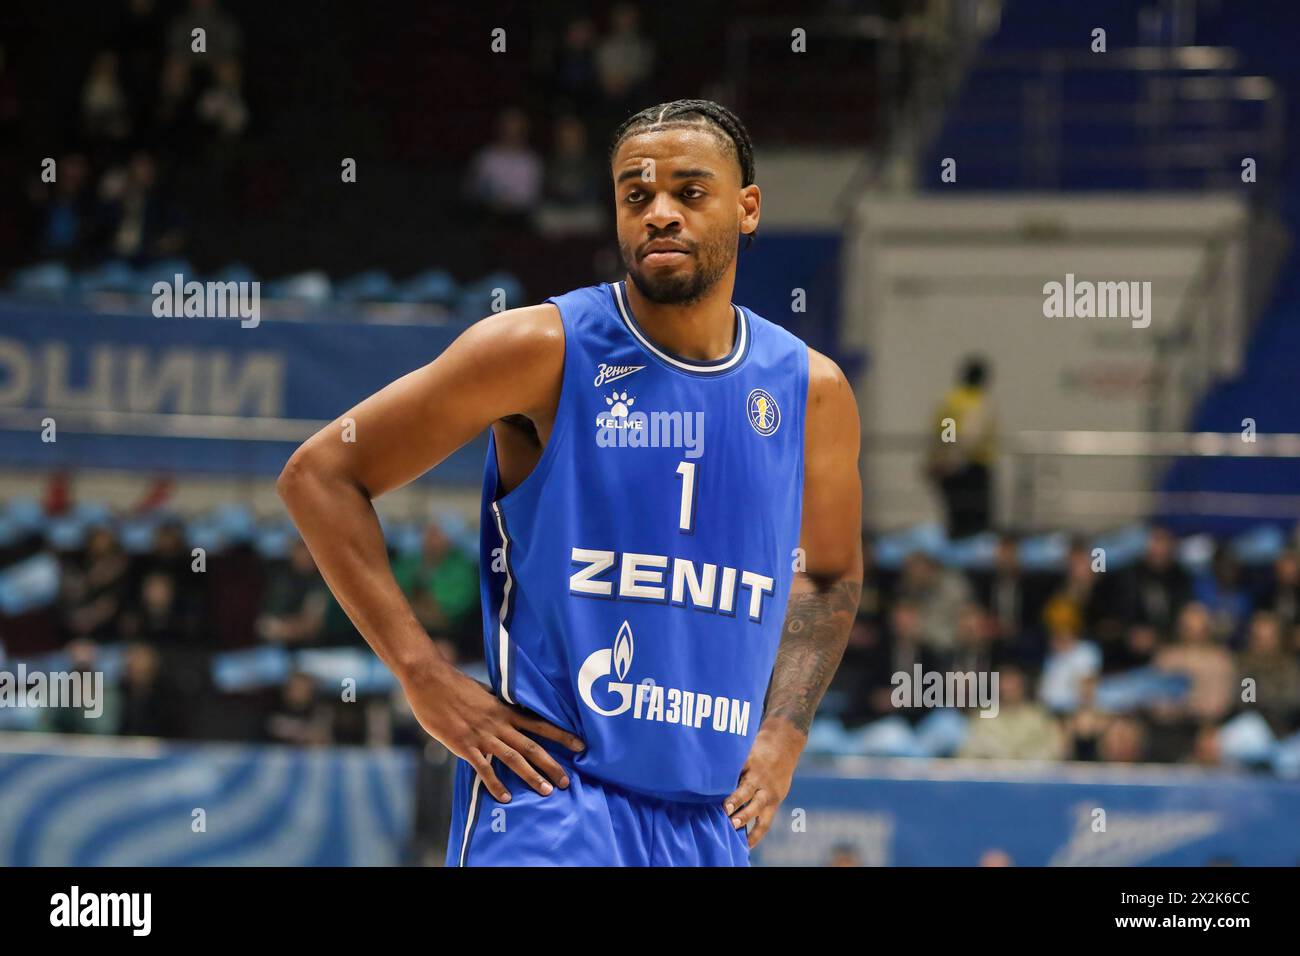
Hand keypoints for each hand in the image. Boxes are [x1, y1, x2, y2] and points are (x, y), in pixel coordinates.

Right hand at [399, 659, 583, 802]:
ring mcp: (482, 735)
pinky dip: (495, 783)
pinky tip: (505, 797)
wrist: (430, 680)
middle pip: (532, 746)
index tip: (580, 745)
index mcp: (504, 709)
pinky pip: (483, 768)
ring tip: (546, 791)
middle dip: (551, 764)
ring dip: (531, 775)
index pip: (539, 723)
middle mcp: (498, 723)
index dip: (561, 734)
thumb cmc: (454, 685)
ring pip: (513, 758)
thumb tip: (508, 712)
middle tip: (566, 781)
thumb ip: (496, 706)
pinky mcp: (464, 744)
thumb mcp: (483, 692)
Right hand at [724, 719, 803, 848]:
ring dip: (735, 798)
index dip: (755, 835)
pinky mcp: (749, 759)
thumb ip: (762, 801)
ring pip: (746, 788)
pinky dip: (727, 775)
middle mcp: (766, 789)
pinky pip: (737, 769)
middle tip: (732, 823)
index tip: (745, 846)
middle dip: (744, 815)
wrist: (784, 740)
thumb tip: (739, 818)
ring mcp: (757, 773)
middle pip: (756, 805)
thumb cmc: (778, 769)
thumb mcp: (777, 788)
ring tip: (724, 805)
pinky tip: (714, 780)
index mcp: (773, 799)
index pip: (765, 822)